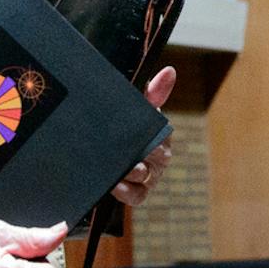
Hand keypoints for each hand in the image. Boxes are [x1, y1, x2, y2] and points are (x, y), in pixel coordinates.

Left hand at [113, 65, 176, 205]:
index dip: (158, 135)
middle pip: (158, 157)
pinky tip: (115, 186)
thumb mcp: (137, 109)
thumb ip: (152, 92)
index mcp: (160, 135)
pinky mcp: (135, 193)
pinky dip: (127, 192)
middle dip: (147, 154)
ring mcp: (147, 177)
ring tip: (123, 169)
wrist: (98, 148)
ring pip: (145, 177)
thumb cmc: (124, 128)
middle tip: (136, 152)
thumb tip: (170, 71)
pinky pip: (136, 196)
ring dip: (134, 172)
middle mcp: (157, 157)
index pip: (164, 134)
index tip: (149, 134)